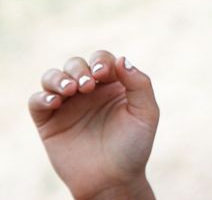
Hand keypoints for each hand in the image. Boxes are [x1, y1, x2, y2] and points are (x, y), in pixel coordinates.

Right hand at [28, 51, 158, 199]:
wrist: (112, 180)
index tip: (103, 74)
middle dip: (79, 69)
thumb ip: (139, 84)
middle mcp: (89, 92)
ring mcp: (68, 105)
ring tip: (71, 90)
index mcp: (113, 85)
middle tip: (87, 86)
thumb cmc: (133, 146)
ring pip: (53, 77)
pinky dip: (42, 96)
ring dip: (58, 78)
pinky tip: (55, 102)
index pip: (102, 60)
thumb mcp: (146, 113)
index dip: (101, 61)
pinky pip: (37, 101)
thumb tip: (122, 59)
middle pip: (76, 64)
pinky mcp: (49, 122)